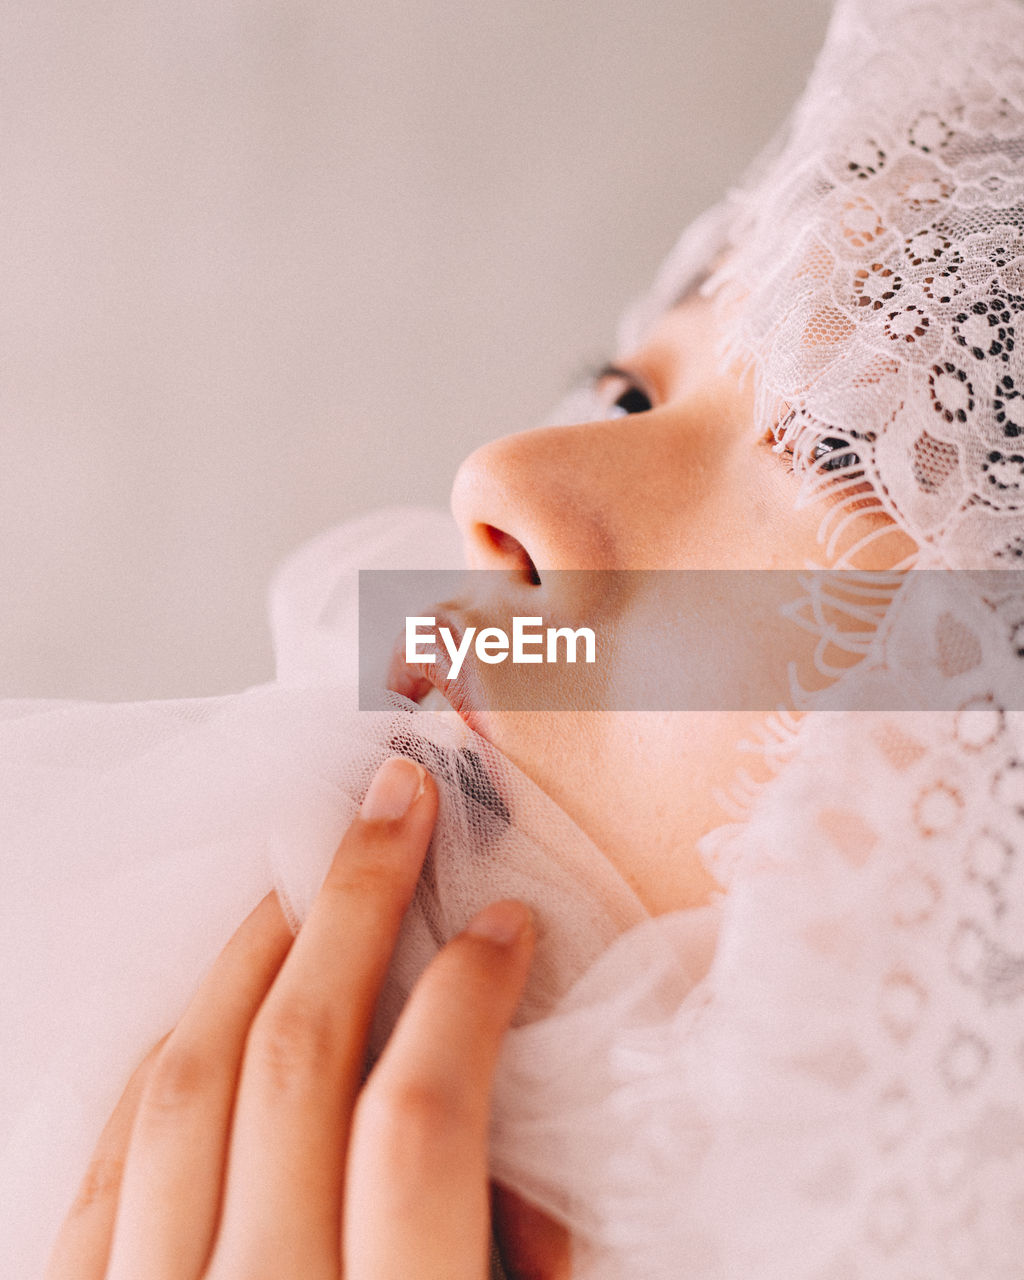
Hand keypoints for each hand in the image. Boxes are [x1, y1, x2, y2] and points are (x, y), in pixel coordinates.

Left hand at [47, 756, 567, 1279]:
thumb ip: (526, 1263)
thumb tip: (527, 1135)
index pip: (421, 1124)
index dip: (469, 1001)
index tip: (505, 929)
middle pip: (295, 1062)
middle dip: (358, 908)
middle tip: (396, 808)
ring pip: (186, 1085)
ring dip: (257, 952)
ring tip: (308, 880)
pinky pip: (109, 1155)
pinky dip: (168, 1053)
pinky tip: (215, 1001)